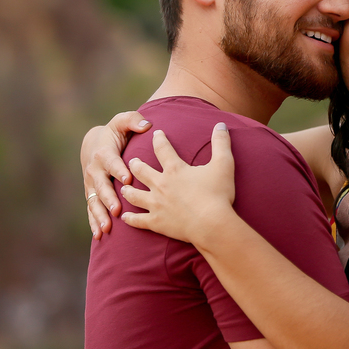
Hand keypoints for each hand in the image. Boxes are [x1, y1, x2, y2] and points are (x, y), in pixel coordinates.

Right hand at [82, 111, 151, 238]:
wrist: (93, 144)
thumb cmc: (114, 134)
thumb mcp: (122, 123)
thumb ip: (133, 121)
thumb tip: (147, 125)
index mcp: (105, 154)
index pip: (112, 163)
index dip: (119, 170)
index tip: (128, 180)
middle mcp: (95, 171)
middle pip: (102, 186)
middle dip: (109, 198)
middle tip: (118, 210)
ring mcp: (92, 185)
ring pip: (95, 201)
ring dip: (100, 215)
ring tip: (107, 228)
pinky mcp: (92, 195)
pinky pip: (92, 210)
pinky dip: (93, 222)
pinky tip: (99, 235)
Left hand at [120, 124, 236, 246]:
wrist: (211, 224)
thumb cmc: (218, 194)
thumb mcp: (224, 165)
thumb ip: (221, 143)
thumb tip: (221, 124)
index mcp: (175, 170)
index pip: (163, 149)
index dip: (159, 139)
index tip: (156, 133)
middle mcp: (160, 185)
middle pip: (141, 171)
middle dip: (135, 164)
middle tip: (132, 160)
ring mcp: (156, 204)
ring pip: (134, 195)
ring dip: (128, 189)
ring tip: (124, 187)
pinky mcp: (156, 222)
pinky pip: (138, 220)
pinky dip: (130, 218)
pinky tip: (126, 217)